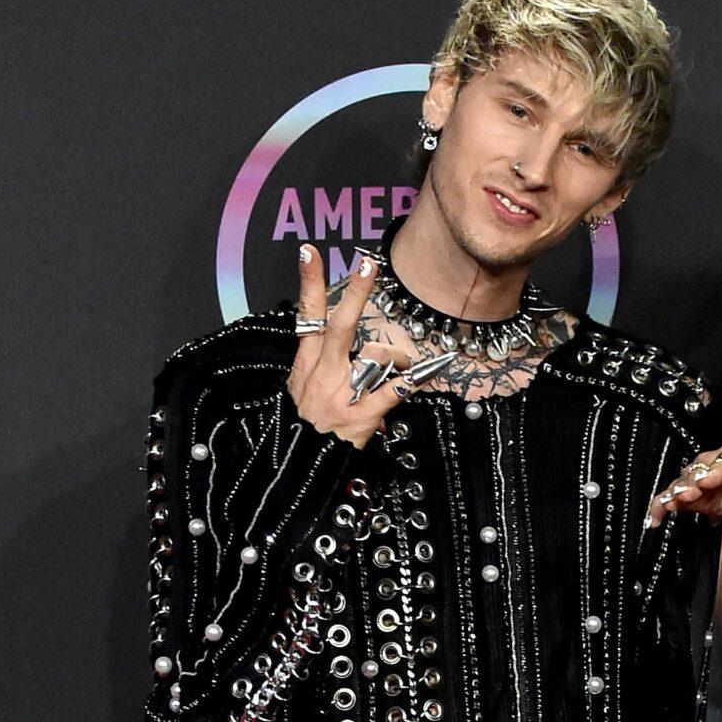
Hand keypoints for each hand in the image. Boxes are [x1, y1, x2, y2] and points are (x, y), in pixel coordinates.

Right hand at [286, 245, 415, 446]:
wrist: (298, 469)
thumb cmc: (301, 429)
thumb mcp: (297, 391)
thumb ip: (314, 363)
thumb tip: (326, 338)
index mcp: (306, 365)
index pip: (306, 316)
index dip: (308, 282)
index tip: (309, 252)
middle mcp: (323, 375)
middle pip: (340, 325)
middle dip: (354, 292)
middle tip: (368, 264)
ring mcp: (342, 396)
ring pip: (372, 357)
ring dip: (395, 356)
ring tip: (405, 363)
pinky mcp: (360, 418)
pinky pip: (391, 394)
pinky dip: (411, 383)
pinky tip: (424, 374)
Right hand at [646, 444, 721, 528]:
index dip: (715, 471)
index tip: (708, 481)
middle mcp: (712, 463)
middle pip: (698, 469)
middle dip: (692, 482)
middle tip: (688, 494)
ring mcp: (697, 479)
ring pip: (682, 482)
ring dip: (675, 493)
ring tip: (669, 504)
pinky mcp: (688, 495)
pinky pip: (671, 498)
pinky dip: (661, 507)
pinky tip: (655, 519)